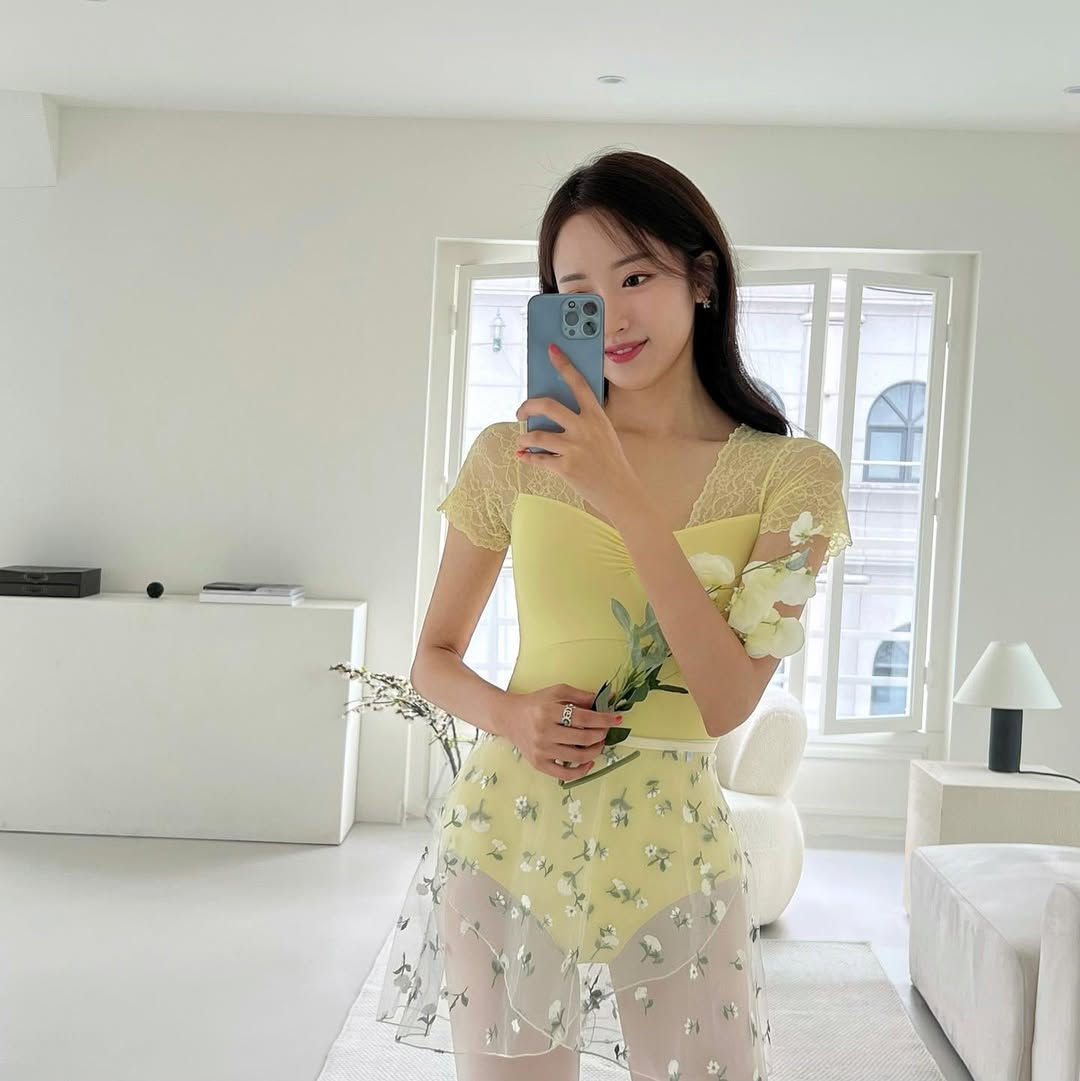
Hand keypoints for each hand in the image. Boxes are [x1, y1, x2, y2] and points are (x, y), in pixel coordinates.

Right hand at [498, 683, 623, 782]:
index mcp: (549, 711)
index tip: (617, 718)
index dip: (605, 719)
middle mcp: (544, 732)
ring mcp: (541, 750)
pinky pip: (566, 773)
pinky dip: (582, 770)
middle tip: (606, 730)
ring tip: (599, 743)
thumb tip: (607, 700)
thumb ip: (581, 696)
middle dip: (601, 735)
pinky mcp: (539, 764)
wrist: (510, 718)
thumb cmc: (536, 703)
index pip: (585, 718)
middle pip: (584, 739)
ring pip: (578, 757)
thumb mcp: (557, 692)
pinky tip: (589, 761)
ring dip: (596, 751)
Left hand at [514, 344, 640, 526]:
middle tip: (520, 412)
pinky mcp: (565, 467)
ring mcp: (574, 448)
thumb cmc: (611, 461)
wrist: (620, 491)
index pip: (578, 383)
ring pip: (536, 434)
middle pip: (547, 405)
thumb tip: (553, 413)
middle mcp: (584, 428)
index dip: (564, 365)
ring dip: (524, 437)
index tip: (551, 350)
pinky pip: (538, 458)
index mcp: (596, 416)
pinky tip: (524, 456)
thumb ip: (585, 420)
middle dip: (527, 406)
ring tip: (522, 439)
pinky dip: (528, 457)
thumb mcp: (604, 434)